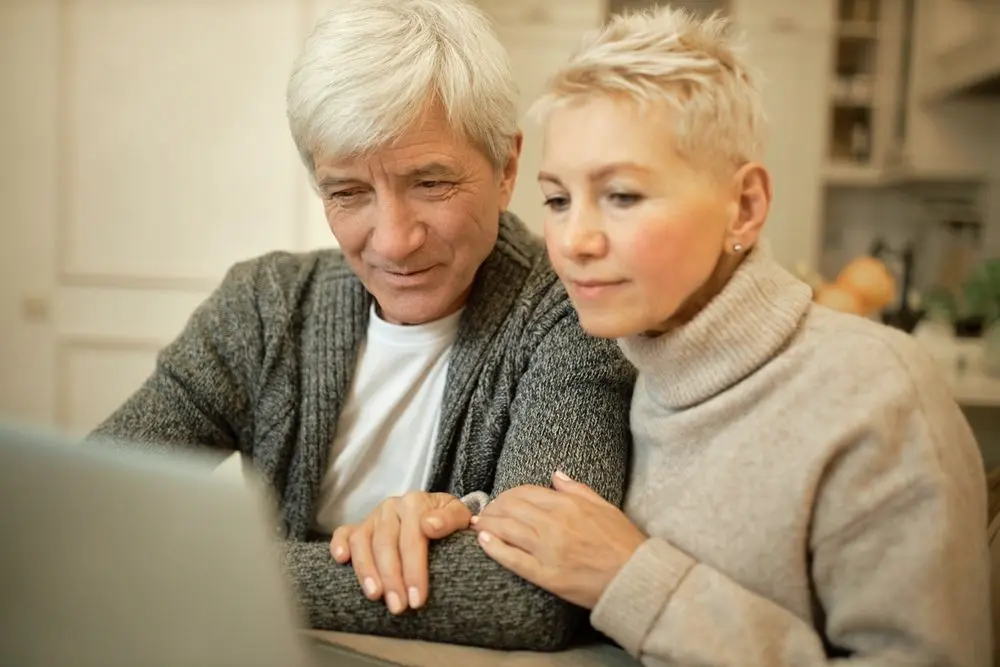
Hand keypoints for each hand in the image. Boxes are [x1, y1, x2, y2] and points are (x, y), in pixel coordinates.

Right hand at [330, 491, 470, 613]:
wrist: (437, 512)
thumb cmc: (447, 520)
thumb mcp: (459, 515)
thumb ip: (450, 519)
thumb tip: (430, 525)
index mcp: (415, 503)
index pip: (413, 539)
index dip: (414, 571)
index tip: (418, 599)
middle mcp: (391, 507)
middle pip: (386, 544)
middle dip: (392, 579)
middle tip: (398, 606)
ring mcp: (373, 517)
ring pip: (362, 541)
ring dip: (366, 570)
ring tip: (374, 595)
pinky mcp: (359, 525)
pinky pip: (343, 532)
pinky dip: (339, 544)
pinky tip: (340, 560)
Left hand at [470, 471, 645, 608]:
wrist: (635, 578)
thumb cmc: (623, 542)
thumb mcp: (604, 506)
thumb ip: (577, 490)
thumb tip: (555, 475)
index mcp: (568, 505)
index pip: (526, 493)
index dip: (509, 495)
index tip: (501, 499)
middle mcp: (554, 525)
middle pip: (512, 509)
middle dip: (494, 508)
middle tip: (485, 511)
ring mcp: (548, 551)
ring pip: (507, 530)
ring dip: (488, 524)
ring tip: (479, 524)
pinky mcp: (546, 576)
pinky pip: (513, 559)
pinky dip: (495, 548)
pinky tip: (484, 541)